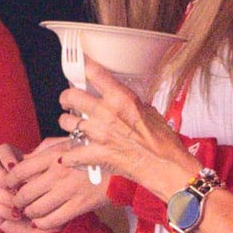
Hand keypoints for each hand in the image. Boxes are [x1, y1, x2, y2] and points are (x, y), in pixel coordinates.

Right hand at [0, 147, 50, 232]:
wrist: (50, 229)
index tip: (17, 167)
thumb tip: (31, 159)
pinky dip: (2, 209)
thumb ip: (41, 166)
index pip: (2, 150)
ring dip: (3, 194)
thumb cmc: (54, 202)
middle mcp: (0, 174)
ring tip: (21, 205)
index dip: (6, 156)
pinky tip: (18, 215)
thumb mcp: (52, 181)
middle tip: (15, 187)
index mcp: (15, 162)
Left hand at [7, 138, 107, 229]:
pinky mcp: (79, 206)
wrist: (121, 167)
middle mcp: (59, 173)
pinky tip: (41, 221)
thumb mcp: (68, 143)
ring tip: (29, 211)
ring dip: (28, 213)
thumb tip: (24, 159)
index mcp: (55, 155)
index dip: (9, 180)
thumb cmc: (93, 153)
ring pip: (36, 209)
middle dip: (16, 201)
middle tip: (16, 202)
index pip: (20, 170)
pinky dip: (42, 223)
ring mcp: (69, 191)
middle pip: (24, 193)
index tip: (8, 184)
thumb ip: (45, 149)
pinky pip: (52, 220)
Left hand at [59, 61, 200, 200]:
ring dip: (68, 124)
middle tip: (69, 101)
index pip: (93, 72)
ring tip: (74, 127)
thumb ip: (128, 102)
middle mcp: (107, 112)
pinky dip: (68, 157)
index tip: (76, 66)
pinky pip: (69, 154)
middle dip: (67, 98)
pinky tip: (70, 156)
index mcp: (122, 98)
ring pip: (66, 122)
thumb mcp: (148, 111)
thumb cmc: (163, 142)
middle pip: (71, 95)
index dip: (80, 66)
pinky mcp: (96, 154)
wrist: (166, 166)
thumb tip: (116, 98)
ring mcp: (99, 134)